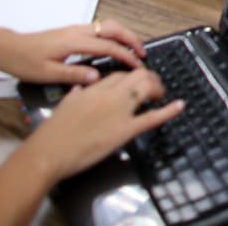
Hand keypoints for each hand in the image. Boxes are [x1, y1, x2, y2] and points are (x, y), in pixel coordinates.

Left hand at [0, 20, 146, 84]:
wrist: (7, 48)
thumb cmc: (24, 62)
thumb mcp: (46, 73)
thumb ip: (73, 74)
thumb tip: (97, 76)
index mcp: (73, 42)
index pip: (107, 45)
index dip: (124, 55)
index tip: (136, 65)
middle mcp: (76, 31)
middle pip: (112, 28)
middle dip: (130, 38)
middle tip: (142, 52)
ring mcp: (74, 29)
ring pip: (106, 25)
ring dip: (122, 34)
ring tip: (132, 48)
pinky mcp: (71, 31)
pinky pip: (98, 28)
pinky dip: (112, 34)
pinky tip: (113, 45)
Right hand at [22, 68, 183, 183]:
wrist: (48, 152)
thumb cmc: (53, 134)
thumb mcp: (64, 106)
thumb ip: (76, 95)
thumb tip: (80, 89)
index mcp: (93, 88)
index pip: (118, 74)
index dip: (130, 76)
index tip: (134, 80)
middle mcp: (108, 95)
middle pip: (137, 75)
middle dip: (149, 77)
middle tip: (153, 85)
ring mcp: (119, 111)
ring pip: (146, 87)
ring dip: (157, 87)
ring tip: (161, 94)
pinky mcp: (125, 130)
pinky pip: (152, 117)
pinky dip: (168, 110)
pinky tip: (178, 105)